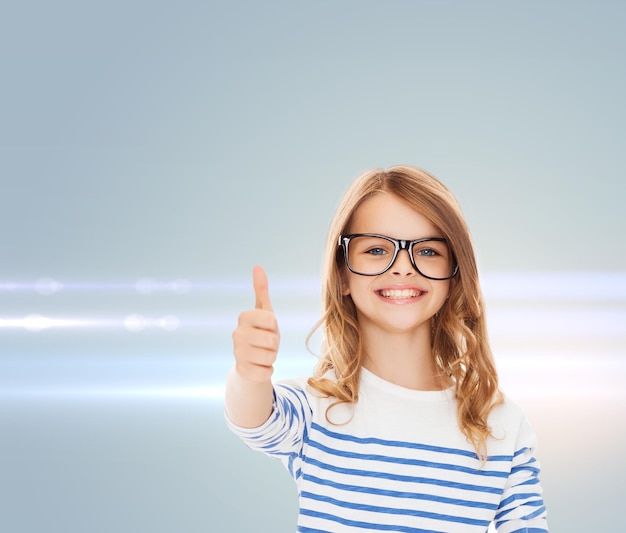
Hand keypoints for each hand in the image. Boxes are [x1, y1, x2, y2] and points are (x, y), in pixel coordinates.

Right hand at [232, 266, 279, 382]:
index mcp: (244, 317)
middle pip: (272, 340)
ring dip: (272, 357)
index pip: (271, 320)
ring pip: (270, 357)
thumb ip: (261, 290)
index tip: (267, 328)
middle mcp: (237, 334)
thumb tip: (257, 267)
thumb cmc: (261, 332)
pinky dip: (268, 370)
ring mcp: (237, 353)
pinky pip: (266, 372)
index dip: (274, 326)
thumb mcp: (264, 311)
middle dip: (275, 344)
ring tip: (263, 354)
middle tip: (266, 343)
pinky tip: (260, 366)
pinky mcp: (242, 371)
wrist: (252, 360)